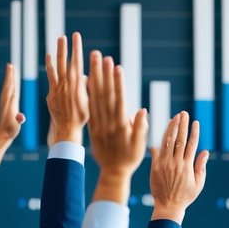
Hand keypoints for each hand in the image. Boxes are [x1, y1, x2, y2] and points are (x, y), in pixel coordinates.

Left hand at [0, 63, 25, 144]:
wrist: (3, 135)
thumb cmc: (11, 130)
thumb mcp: (16, 125)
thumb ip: (18, 119)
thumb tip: (20, 116)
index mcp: (10, 103)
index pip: (12, 87)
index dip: (12, 78)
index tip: (12, 69)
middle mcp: (6, 101)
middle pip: (8, 85)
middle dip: (9, 75)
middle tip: (9, 64)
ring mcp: (5, 103)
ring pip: (7, 87)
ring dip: (8, 78)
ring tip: (10, 69)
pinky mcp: (5, 105)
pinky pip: (7, 91)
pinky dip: (9, 85)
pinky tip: (11, 82)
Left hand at [45, 33, 88, 144]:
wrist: (67, 129)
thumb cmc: (81, 118)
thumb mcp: (88, 102)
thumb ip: (85, 87)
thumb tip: (84, 76)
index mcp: (77, 86)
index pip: (77, 63)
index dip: (77, 49)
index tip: (77, 38)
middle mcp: (67, 85)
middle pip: (67, 62)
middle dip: (67, 47)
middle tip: (67, 35)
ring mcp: (58, 88)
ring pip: (58, 67)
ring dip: (58, 52)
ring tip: (59, 39)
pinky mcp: (51, 93)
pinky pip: (50, 76)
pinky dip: (49, 65)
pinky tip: (48, 55)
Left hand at [87, 50, 147, 181]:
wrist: (113, 172)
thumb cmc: (130, 158)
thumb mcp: (139, 145)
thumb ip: (140, 127)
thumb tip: (142, 110)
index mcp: (120, 125)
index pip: (118, 99)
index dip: (117, 82)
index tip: (116, 67)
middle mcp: (108, 121)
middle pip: (104, 93)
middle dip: (102, 73)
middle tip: (99, 55)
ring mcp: (99, 123)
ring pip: (95, 96)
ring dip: (94, 77)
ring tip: (93, 61)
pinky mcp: (93, 125)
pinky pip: (89, 106)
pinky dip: (87, 92)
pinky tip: (86, 78)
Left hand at [149, 112, 207, 221]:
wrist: (168, 207)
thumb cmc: (185, 196)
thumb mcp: (198, 183)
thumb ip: (201, 166)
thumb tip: (205, 151)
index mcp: (187, 166)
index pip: (191, 144)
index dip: (194, 132)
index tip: (195, 122)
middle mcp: (175, 163)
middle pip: (179, 139)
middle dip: (182, 125)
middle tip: (183, 113)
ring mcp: (164, 164)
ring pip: (167, 142)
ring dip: (171, 128)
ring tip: (174, 118)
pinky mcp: (155, 167)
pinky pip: (157, 151)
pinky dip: (160, 141)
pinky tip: (163, 132)